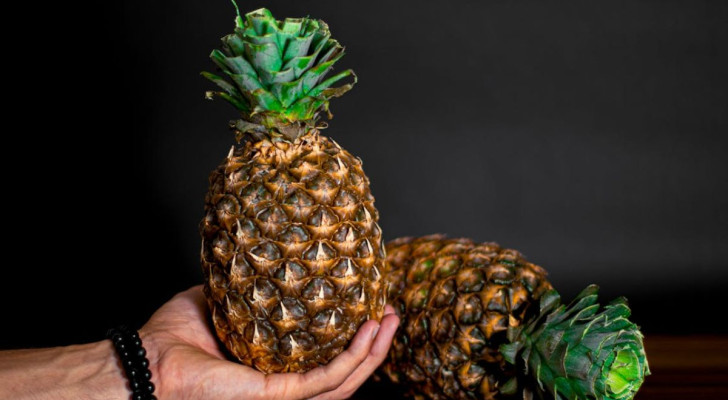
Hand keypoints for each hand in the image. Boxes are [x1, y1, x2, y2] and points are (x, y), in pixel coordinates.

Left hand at [140, 285, 398, 399]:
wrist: (148, 361)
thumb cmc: (174, 337)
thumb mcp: (222, 301)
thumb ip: (248, 289)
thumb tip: (266, 259)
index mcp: (274, 368)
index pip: (323, 359)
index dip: (352, 338)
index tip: (370, 305)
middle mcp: (284, 385)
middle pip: (344, 373)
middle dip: (374, 345)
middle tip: (392, 313)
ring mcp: (283, 394)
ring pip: (344, 382)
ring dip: (373, 353)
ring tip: (390, 320)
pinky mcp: (278, 395)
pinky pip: (326, 381)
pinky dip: (352, 358)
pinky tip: (367, 332)